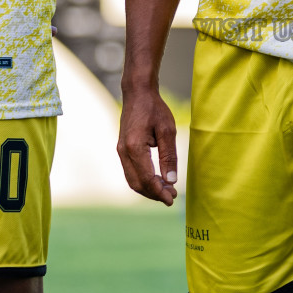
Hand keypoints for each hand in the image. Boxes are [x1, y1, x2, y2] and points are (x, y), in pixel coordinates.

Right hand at [116, 84, 178, 205]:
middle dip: (154, 194)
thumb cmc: (154, 109)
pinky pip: (131, 172)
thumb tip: (170, 180)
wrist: (137, 93)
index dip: (159, 192)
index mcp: (134, 147)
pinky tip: (157, 180)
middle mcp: (123, 152)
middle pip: (137, 184)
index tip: (172, 199)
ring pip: (132, 180)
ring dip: (148, 189)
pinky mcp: (122, 150)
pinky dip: (143, 180)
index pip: (146, 178)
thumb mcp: (167, 130)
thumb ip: (169, 156)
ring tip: (166, 190)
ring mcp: (121, 151)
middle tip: (172, 197)